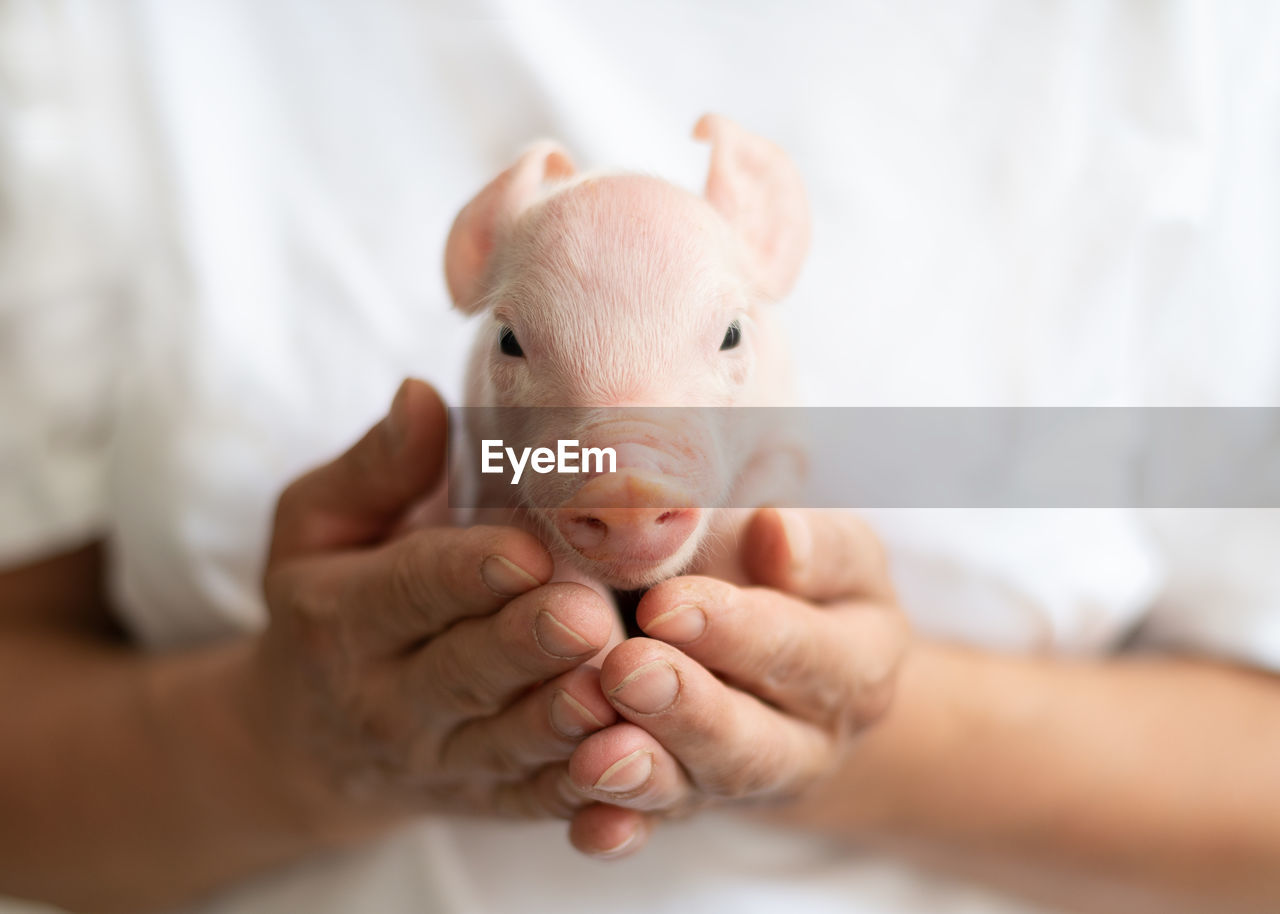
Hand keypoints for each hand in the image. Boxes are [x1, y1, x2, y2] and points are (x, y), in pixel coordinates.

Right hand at [245, 379, 619, 839]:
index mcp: (344, 615)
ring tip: (614, 686)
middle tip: (587, 616)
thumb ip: (374, 467)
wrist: (308, 740)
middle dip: (527, 645)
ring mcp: (440, 758)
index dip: (467, 570)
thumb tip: (421, 393)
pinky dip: (579, 789)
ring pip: (506, 743)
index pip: (411, 587)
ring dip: (562, 721)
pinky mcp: (485, 800)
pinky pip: (532, 801)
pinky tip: (631, 762)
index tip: (525, 550)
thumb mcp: (318, 524)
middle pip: (465, 670)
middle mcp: (388, 697)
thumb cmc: (328, 599)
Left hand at [561, 509, 910, 856]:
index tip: (664, 604)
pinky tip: (588, 828)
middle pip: (755, 741)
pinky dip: (619, 829)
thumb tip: (777, 534)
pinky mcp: (690, 805)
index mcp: (860, 658)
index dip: (735, 631)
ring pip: (700, 790)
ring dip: (646, 776)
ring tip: (595, 757)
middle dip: (688, 711)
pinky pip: (653, 828)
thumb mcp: (822, 542)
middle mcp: (814, 739)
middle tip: (625, 673)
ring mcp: (747, 783)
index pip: (800, 649)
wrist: (766, 632)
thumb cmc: (783, 564)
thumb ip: (808, 542)